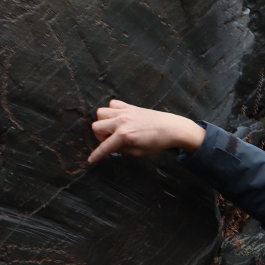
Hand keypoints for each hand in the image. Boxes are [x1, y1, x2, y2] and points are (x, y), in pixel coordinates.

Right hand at [87, 100, 206, 163]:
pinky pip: (113, 104)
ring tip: (114, 129)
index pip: (105, 147)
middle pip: (96, 126)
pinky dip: (112, 110)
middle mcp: (122, 121)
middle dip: (100, 136)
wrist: (173, 128)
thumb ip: (122, 150)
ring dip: (104, 122)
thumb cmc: (158, 142)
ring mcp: (125, 112)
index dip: (97, 155)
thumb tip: (111, 147)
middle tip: (112, 141)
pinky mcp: (130, 106)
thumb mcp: (139, 152)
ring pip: (101, 113)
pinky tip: (120, 118)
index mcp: (124, 135)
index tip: (91, 160)